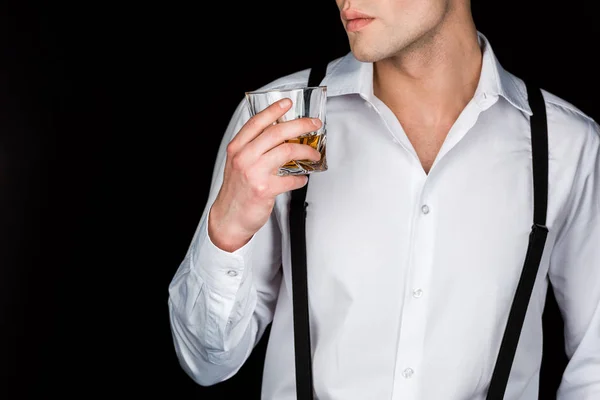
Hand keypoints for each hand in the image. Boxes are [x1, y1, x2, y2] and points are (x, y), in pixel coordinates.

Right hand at [208, 98, 321, 251]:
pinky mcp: (265, 189)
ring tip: (313, 155)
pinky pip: (290, 179)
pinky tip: (301, 179)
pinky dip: (300, 179)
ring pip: (287, 151)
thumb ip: (253, 149)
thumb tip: (280, 136)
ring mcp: (254, 172)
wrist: (229, 217)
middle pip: (277, 132)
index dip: (274, 110)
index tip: (287, 103)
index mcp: (237, 148)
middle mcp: (244, 157)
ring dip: (306, 152)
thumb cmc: (236, 191)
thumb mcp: (238, 164)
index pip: (257, 122)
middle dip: (300, 125)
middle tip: (313, 125)